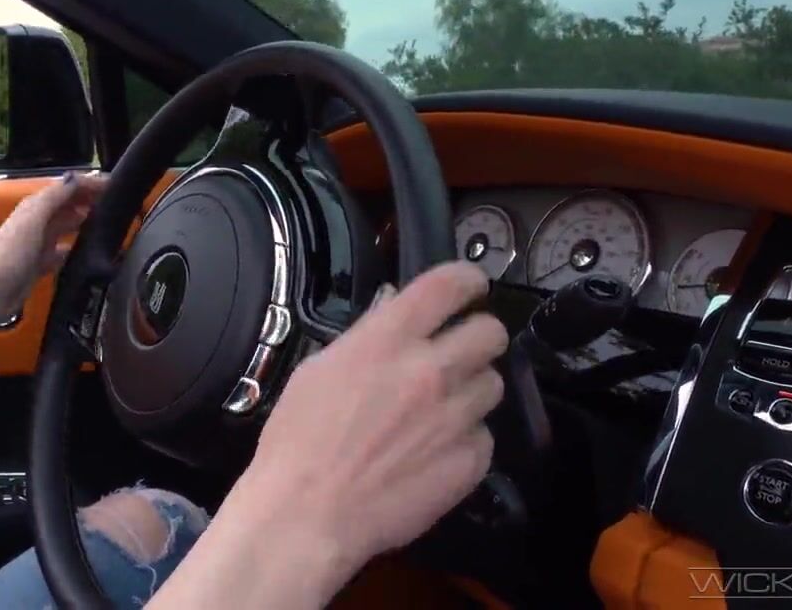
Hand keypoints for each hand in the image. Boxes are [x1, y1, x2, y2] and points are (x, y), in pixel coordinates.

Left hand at [0, 171, 107, 311]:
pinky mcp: (38, 265)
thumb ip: (52, 198)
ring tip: (108, 224)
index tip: (114, 186)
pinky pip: (61, 252)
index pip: (65, 188)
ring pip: (65, 227)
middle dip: (88, 200)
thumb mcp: (32, 220)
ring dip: (83, 222)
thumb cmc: (10, 255)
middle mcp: (35, 222)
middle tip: (116, 204)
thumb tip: (74, 177)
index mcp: (33, 207)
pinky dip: (73, 249)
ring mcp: (37, 244)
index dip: (88, 184)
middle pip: (66, 205)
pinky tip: (87, 253)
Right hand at [220, 261, 507, 586]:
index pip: (451, 284)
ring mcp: (456, 417)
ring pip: (493, 384)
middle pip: (491, 332)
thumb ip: (367, 338)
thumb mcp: (319, 369)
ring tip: (441, 408)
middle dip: (478, 336)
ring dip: (471, 389)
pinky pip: (484, 436)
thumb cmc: (298, 438)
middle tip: (459, 351)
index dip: (467, 280)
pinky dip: (464, 439)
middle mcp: (432, 370)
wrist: (308, 512)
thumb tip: (395, 312)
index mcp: (388, 339)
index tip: (469, 287)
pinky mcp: (470, 461)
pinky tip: (434, 451)